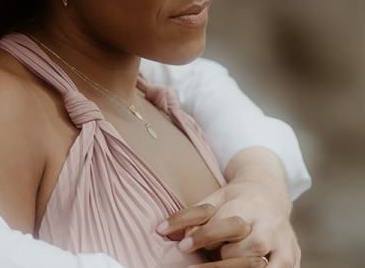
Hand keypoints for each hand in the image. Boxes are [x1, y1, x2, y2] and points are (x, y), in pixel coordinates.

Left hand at [158, 149, 300, 267]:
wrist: (270, 193)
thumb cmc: (235, 199)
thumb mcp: (214, 199)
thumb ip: (193, 215)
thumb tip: (161, 230)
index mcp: (247, 205)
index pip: (225, 223)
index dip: (203, 236)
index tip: (181, 246)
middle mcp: (268, 225)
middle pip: (249, 245)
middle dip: (226, 255)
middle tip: (208, 258)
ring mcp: (283, 243)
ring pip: (263, 262)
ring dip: (242, 266)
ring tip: (224, 263)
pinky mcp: (293, 258)